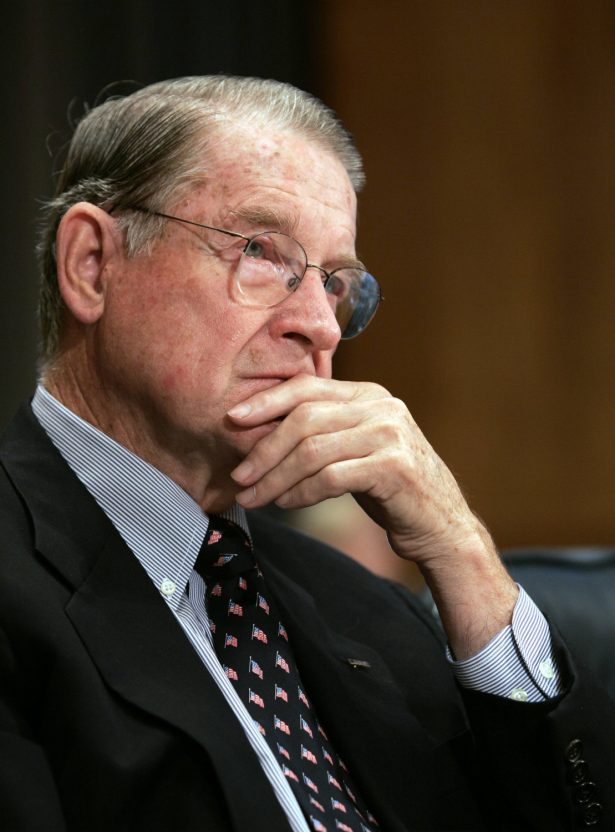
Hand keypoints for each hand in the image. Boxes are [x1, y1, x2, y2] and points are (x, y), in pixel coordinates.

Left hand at [228, 373, 517, 656]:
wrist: (442, 525)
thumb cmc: (390, 489)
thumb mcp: (357, 448)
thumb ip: (323, 432)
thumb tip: (259, 435)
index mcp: (368, 395)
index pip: (308, 386)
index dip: (267, 400)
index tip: (233, 419)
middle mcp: (381, 407)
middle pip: (305, 418)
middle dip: (264, 448)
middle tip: (239, 475)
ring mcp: (390, 434)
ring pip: (313, 449)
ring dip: (276, 476)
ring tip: (254, 496)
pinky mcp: (394, 467)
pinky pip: (331, 477)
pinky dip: (301, 492)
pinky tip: (286, 503)